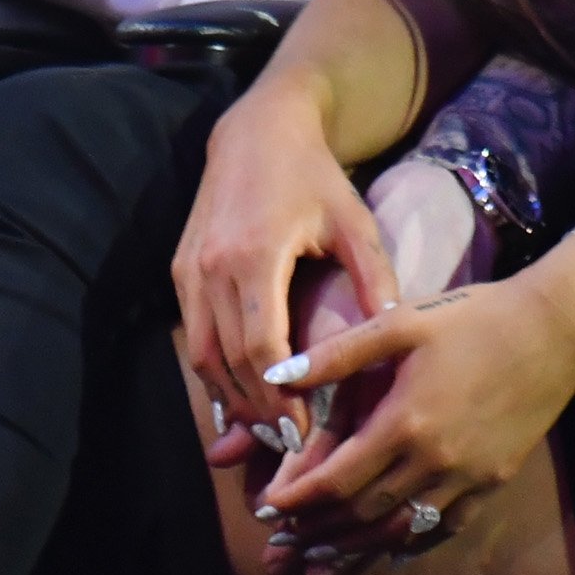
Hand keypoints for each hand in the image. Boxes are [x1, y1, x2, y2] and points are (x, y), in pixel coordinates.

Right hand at [175, 70, 399, 461]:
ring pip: (202, 356)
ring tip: (267, 427)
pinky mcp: (180, 269)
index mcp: (255, 255)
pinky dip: (214, 372)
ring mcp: (189, 269)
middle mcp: (212, 266)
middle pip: (226, 362)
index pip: (259, 348)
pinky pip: (192, 336)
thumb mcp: (353, 222)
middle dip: (255, 410)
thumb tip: (395, 338)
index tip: (303, 432)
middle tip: (288, 444)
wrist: (258, 129)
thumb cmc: (314, 177)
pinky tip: (242, 395)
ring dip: (231, 397)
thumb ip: (374, 280)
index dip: (279, 397)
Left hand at [256, 249, 574, 568]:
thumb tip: (275, 375)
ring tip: (320, 558)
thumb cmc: (473, 318)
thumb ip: (336, 354)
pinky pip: (443, 528)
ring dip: (356, 547)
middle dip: (316, 531)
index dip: (298, 500)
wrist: (553, 332)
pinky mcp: (492, 483)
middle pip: (362, 514)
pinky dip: (409, 542)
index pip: (337, 480)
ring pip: (400, 530)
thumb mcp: (400, 323)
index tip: (267, 510)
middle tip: (281, 544)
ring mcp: (467, 478)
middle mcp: (434, 461)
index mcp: (404, 421)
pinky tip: (387, 549)